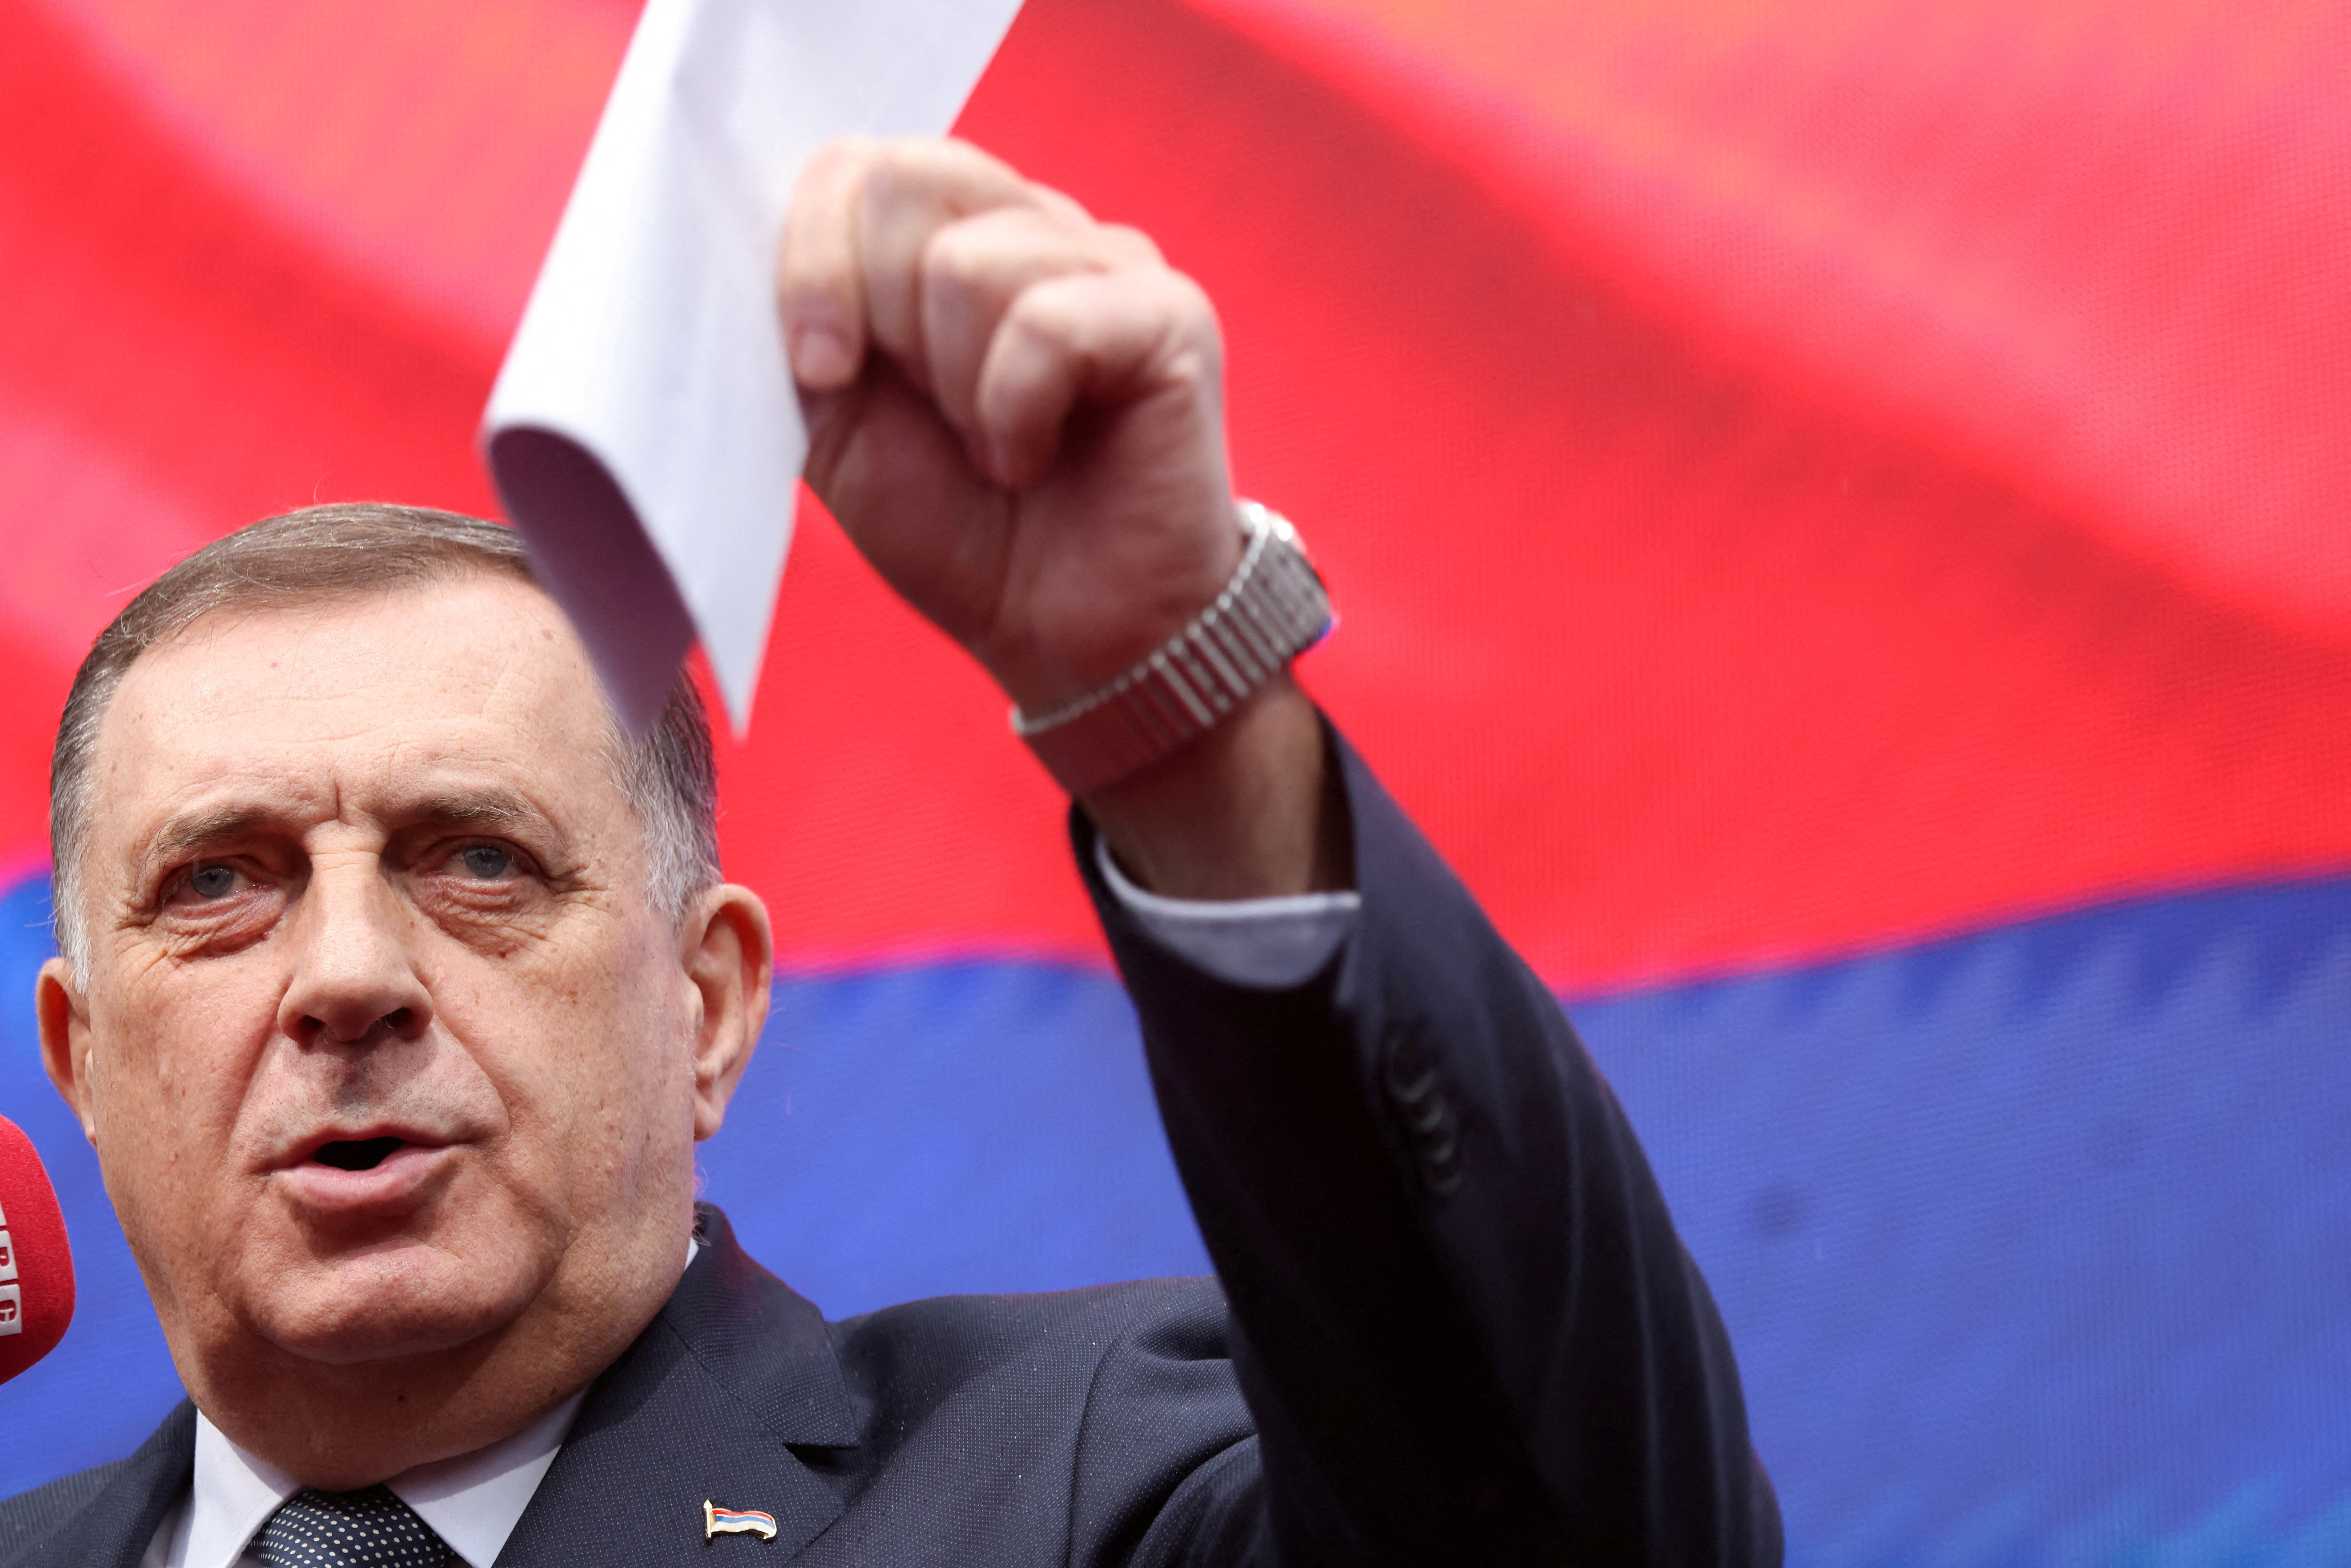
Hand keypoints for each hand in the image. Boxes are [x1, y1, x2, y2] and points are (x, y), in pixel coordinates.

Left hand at [778, 137, 1345, 897]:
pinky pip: (1046, 324)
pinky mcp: (1170, 315)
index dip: (812, 261)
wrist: (1068, 640)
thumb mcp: (842, 428)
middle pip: (908, 181)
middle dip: (884, 321)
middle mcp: (1037, 226)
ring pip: (969, 263)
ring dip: (957, 389)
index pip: (857, 164)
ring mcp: (1112, 261)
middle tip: (933, 416)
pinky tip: (1037, 457)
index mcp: (953, 237)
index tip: (818, 371)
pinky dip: (1016, 414)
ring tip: (995, 449)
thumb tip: (757, 244)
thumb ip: (804, 327)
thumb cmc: (965, 536)